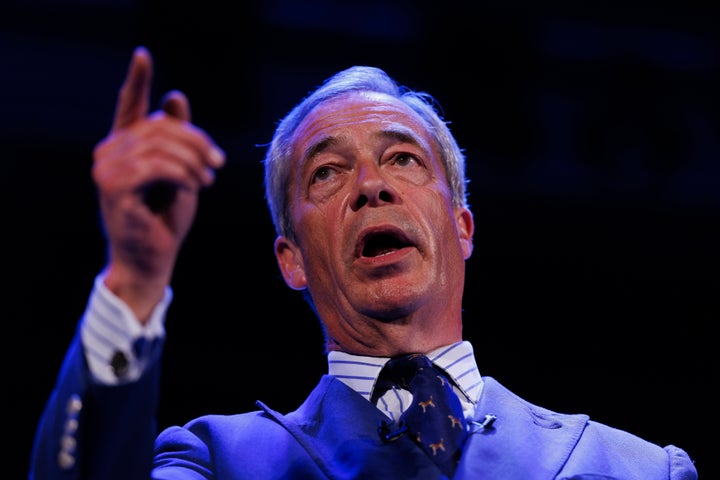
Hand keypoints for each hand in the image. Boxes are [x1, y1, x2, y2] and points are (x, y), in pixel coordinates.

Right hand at [92, 46, 224, 321]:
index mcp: (124, 145)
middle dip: (196, 140)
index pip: (128, 104)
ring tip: (208, 178)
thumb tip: (175, 97)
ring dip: (193, 160)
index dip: (137, 78)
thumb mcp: (181, 171)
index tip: (142, 54)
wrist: (153, 257)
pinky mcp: (114, 188)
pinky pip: (157, 166)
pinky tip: (197, 185)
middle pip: (160, 125)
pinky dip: (183, 173)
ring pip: (161, 145)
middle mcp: (109, 152)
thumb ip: (178, 138)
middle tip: (218, 162)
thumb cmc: (166, 216)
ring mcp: (106, 169)